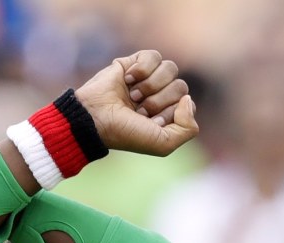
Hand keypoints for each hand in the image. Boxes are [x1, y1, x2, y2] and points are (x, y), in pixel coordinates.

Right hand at [75, 50, 197, 156]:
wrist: (96, 118)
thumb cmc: (126, 133)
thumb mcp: (163, 144)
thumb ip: (188, 129)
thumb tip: (188, 98)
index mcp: (168, 114)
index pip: (187, 103)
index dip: (170, 112)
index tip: (151, 123)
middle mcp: (160, 95)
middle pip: (181, 86)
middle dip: (159, 100)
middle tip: (139, 110)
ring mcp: (149, 79)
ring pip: (171, 69)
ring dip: (151, 85)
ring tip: (132, 96)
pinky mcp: (136, 62)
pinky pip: (154, 56)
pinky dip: (142, 69)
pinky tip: (128, 79)